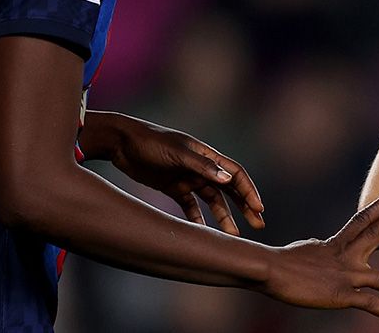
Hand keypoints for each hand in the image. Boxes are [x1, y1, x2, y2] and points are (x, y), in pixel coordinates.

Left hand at [101, 114, 264, 233]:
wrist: (120, 143)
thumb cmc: (150, 143)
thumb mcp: (177, 153)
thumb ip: (203, 166)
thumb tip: (229, 180)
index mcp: (206, 155)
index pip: (235, 174)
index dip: (249, 191)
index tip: (258, 209)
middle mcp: (200, 167)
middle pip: (229, 189)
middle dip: (244, 206)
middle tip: (258, 224)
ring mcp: (187, 178)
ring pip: (212, 201)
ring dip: (224, 217)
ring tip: (233, 235)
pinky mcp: (173, 187)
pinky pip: (190, 207)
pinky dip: (197, 219)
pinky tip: (202, 233)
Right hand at [263, 192, 378, 323]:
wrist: (272, 270)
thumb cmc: (283, 261)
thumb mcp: (309, 248)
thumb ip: (324, 247)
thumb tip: (326, 245)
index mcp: (336, 243)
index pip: (362, 219)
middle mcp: (346, 255)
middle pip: (377, 233)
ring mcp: (346, 274)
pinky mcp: (342, 295)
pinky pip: (371, 304)